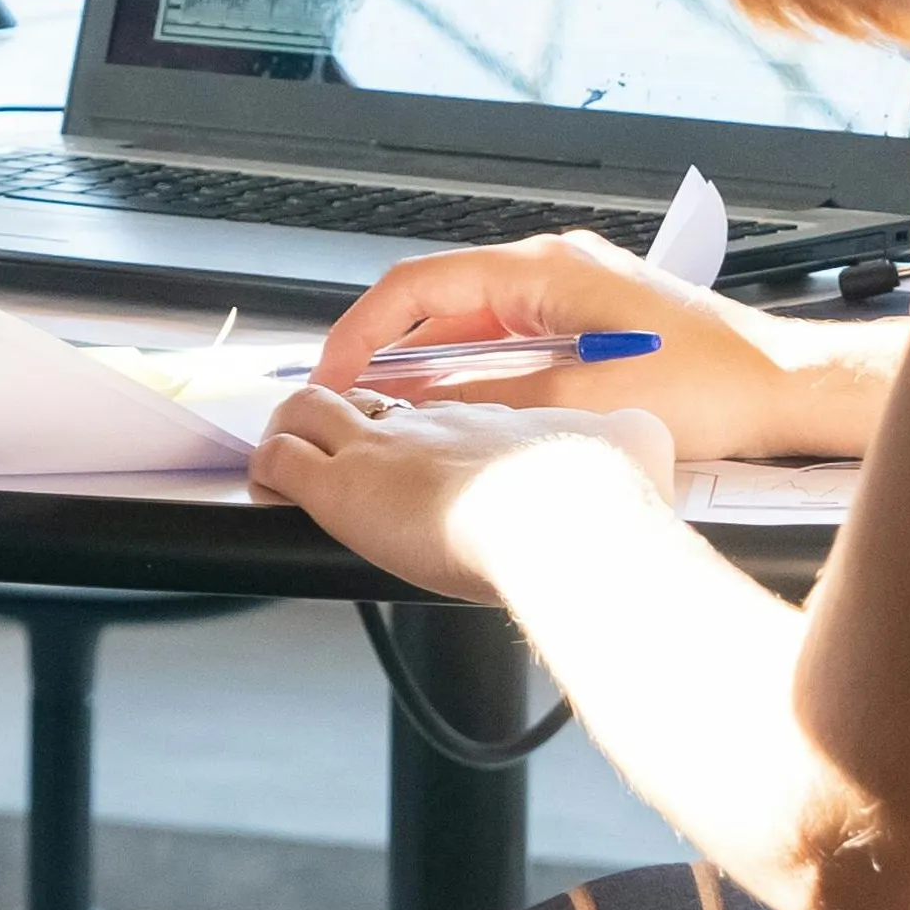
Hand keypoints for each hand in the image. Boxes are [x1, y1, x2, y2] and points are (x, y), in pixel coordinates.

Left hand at [250, 384, 676, 600]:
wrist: (574, 517)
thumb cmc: (608, 493)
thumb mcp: (635, 442)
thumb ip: (630, 439)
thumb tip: (641, 440)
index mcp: (497, 415)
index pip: (437, 404)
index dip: (414, 420)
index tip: (412, 443)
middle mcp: (432, 421)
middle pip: (362, 392)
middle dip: (341, 413)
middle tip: (335, 444)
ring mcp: (382, 447)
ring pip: (308, 411)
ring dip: (294, 431)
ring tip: (288, 458)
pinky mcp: (344, 483)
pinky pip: (282, 457)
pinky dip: (268, 468)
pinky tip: (270, 487)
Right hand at [309, 228, 875, 467]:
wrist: (790, 388)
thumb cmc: (713, 386)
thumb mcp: (584, 402)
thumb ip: (493, 400)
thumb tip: (423, 410)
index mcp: (544, 269)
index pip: (421, 286)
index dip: (364, 329)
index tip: (331, 371)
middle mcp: (553, 267)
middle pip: (440, 298)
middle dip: (386, 347)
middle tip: (348, 397)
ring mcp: (574, 289)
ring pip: (473, 320)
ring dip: (429, 361)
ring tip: (393, 410)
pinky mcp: (592, 317)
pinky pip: (508, 334)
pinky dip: (472, 367)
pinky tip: (462, 407)